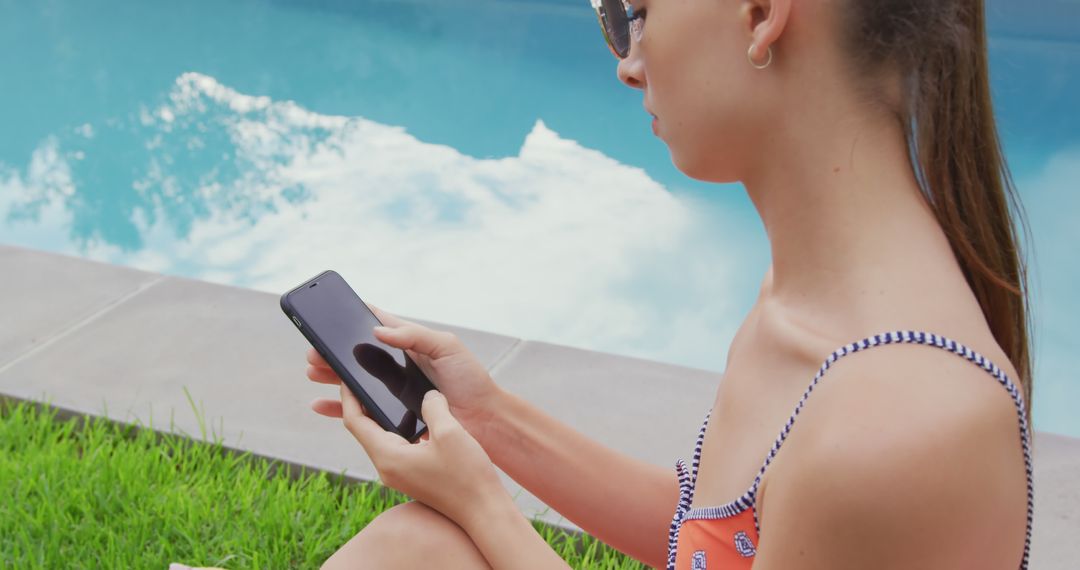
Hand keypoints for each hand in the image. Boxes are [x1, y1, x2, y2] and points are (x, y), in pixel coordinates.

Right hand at [307, 304, 502, 441]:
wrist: (483, 419)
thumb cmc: (470, 379)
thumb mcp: (447, 347)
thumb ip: (415, 335)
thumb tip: (378, 330)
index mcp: (410, 344)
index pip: (378, 326)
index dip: (355, 319)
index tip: (330, 315)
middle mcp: (397, 366)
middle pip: (357, 356)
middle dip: (334, 352)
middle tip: (314, 350)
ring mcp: (393, 391)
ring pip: (353, 382)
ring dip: (331, 377)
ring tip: (312, 371)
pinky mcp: (392, 415)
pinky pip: (358, 412)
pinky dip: (337, 408)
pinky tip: (319, 404)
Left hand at [339, 386, 507, 527]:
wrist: (484, 511)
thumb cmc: (467, 476)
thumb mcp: (449, 431)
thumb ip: (432, 406)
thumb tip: (427, 395)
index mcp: (388, 456)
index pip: (354, 421)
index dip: (348, 395)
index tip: (346, 374)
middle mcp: (387, 468)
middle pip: (363, 429)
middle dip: (361, 402)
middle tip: (365, 377)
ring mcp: (399, 474)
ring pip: (380, 438)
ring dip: (380, 415)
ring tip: (387, 390)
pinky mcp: (412, 476)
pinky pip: (396, 446)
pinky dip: (398, 427)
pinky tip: (415, 415)